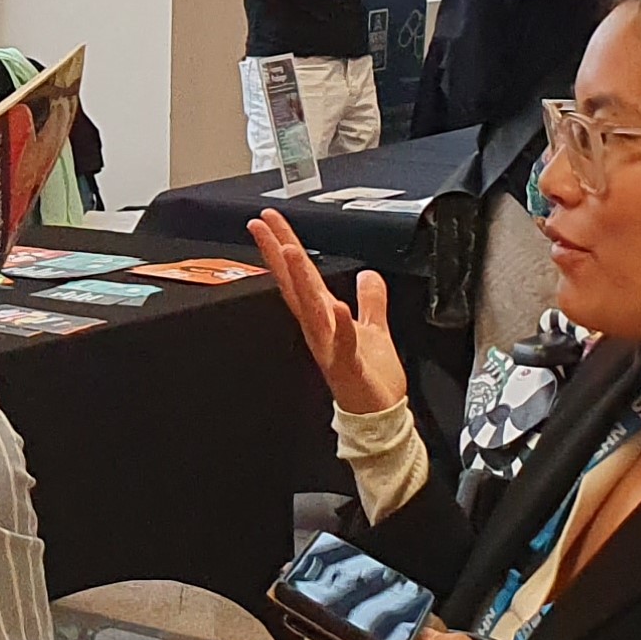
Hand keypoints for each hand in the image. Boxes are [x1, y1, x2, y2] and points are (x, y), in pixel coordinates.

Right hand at [249, 210, 405, 416]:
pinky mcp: (347, 365)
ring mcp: (330, 347)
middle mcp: (321, 329)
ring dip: (299, 281)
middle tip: (262, 225)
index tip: (271, 222)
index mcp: (326, 317)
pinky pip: (342, 343)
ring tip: (290, 252)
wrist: (379, 417)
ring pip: (311, 309)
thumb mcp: (374, 328)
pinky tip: (337, 307)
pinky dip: (339, 326)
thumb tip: (369, 274)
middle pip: (295, 284)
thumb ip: (371, 300)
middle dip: (278, 253)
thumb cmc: (372, 378)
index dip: (285, 246)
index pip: (301, 275)